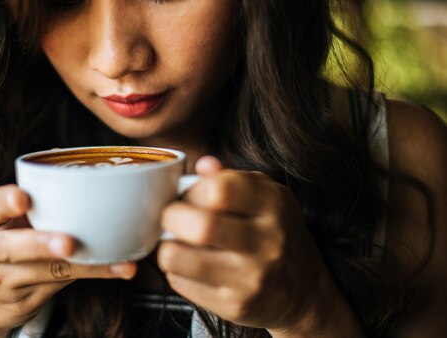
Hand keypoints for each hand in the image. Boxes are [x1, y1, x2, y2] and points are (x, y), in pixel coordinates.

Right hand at [0, 185, 136, 337]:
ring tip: (110, 260)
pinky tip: (120, 268)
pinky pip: (62, 284)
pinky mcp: (23, 300)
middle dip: (40, 244)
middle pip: (10, 248)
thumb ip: (33, 199)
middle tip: (68, 242)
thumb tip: (77, 167)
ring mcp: (1, 280)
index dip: (5, 202)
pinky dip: (94, 274)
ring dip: (81, 264)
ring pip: (44, 271)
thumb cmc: (5, 243)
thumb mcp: (6, 219)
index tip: (24, 198)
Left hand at [158, 157, 333, 332]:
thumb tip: (204, 164)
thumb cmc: (275, 233)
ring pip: (179, 257)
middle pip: (200, 225)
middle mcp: (267, 242)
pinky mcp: (234, 305)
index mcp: (274, 205)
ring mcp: (251, 278)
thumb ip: (231, 178)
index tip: (190, 195)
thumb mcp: (265, 196)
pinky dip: (175, 270)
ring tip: (176, 240)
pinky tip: (189, 264)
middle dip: (171, 216)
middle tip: (171, 217)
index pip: (220, 189)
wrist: (304, 292)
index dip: (193, 190)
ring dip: (166, 245)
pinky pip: (180, 283)